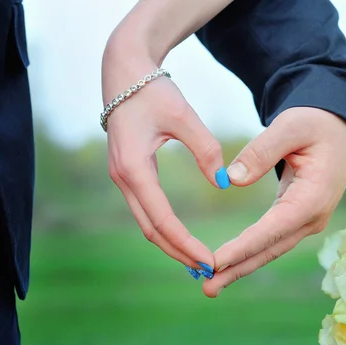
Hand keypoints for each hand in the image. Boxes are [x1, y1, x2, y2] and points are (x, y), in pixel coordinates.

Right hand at [103, 57, 226, 271]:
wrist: (124, 72)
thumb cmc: (153, 90)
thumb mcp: (184, 116)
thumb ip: (205, 149)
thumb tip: (222, 181)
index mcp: (134, 168)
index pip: (162, 219)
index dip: (186, 243)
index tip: (209, 260)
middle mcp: (124, 178)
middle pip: (151, 230)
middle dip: (179, 252)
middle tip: (208, 271)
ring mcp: (123, 178)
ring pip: (147, 223)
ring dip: (171, 245)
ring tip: (198, 262)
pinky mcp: (129, 174)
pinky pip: (147, 211)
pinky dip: (165, 229)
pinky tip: (183, 238)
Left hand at [202, 107, 345, 296]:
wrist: (339, 131)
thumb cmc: (316, 124)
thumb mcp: (290, 127)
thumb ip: (262, 151)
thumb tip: (232, 179)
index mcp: (313, 197)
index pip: (273, 229)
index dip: (244, 247)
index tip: (216, 261)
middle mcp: (312, 217)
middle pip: (270, 249)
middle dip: (237, 269)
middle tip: (207, 288)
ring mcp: (307, 221)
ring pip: (270, 250)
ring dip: (241, 267)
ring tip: (211, 285)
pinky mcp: (298, 219)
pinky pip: (271, 241)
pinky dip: (249, 254)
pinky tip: (229, 264)